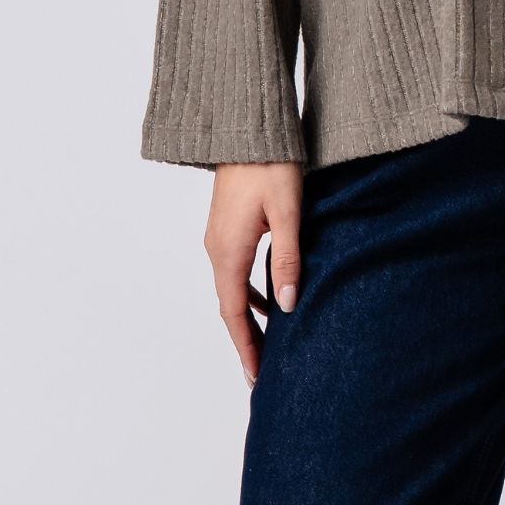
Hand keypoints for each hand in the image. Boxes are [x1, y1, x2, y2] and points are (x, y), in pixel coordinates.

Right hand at [204, 161, 303, 386]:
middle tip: (263, 371)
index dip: (246, 347)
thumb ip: (287, 258)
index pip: (234, 313)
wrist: (246, 125)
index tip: (256, 378)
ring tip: (272, 341)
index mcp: (228, 251)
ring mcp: (218, 235)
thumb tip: (288, 305)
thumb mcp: (288, 211)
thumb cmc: (271, 163)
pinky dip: (249, 290)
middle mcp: (216, 248)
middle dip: (247, 338)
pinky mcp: (226, 223)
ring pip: (232, 287)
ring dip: (249, 315)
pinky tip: (271, 294)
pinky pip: (234, 268)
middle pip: (230, 305)